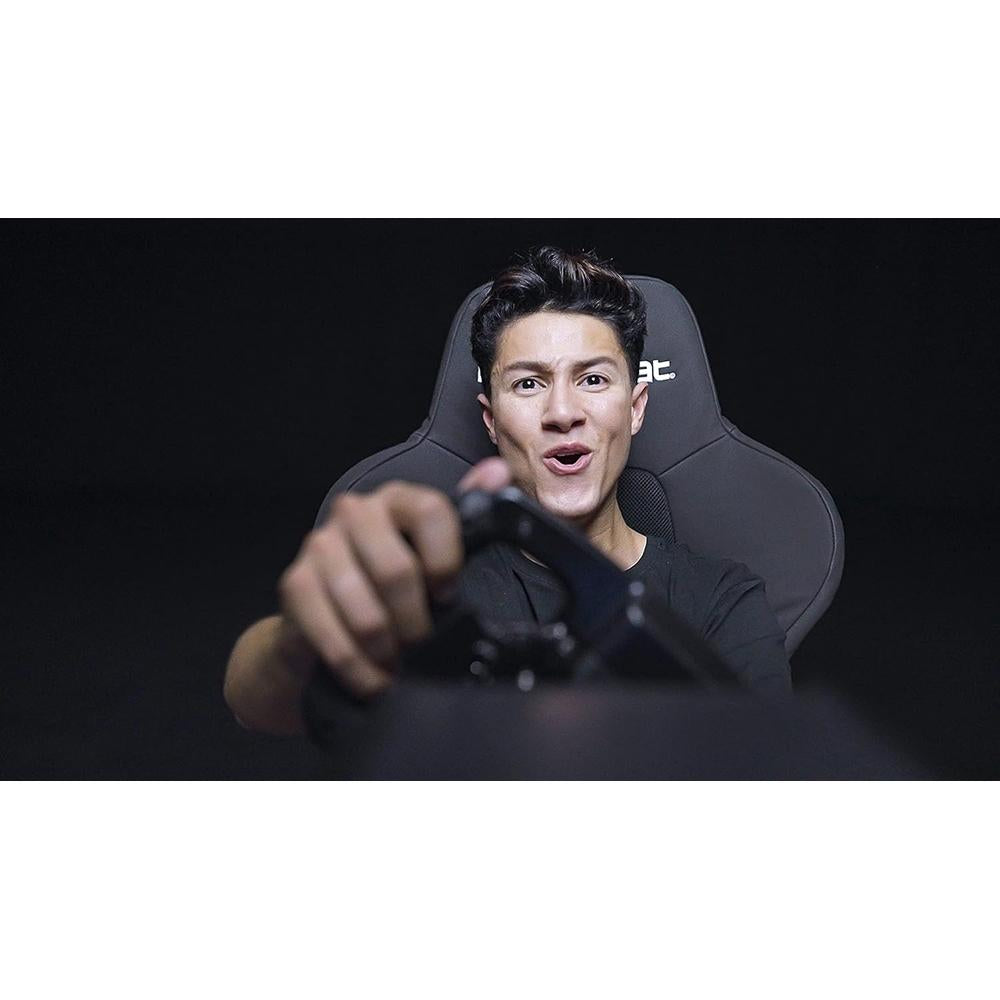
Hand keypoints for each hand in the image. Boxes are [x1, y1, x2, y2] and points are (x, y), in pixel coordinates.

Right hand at [277, 457, 511, 699]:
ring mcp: (319, 544)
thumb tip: (498, 470)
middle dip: (416, 621)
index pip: (431, 511)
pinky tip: (373, 678)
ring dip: (387, 650)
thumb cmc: (390, 580)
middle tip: (421, 642)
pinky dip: (359, 669)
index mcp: (397, 498)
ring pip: (366, 614)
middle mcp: (355, 511)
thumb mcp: (435, 549)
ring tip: (397, 663)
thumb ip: (469, 510)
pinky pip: (334, 638)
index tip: (447, 593)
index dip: (446, 560)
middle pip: (397, 570)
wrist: (325, 609)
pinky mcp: (294, 583)